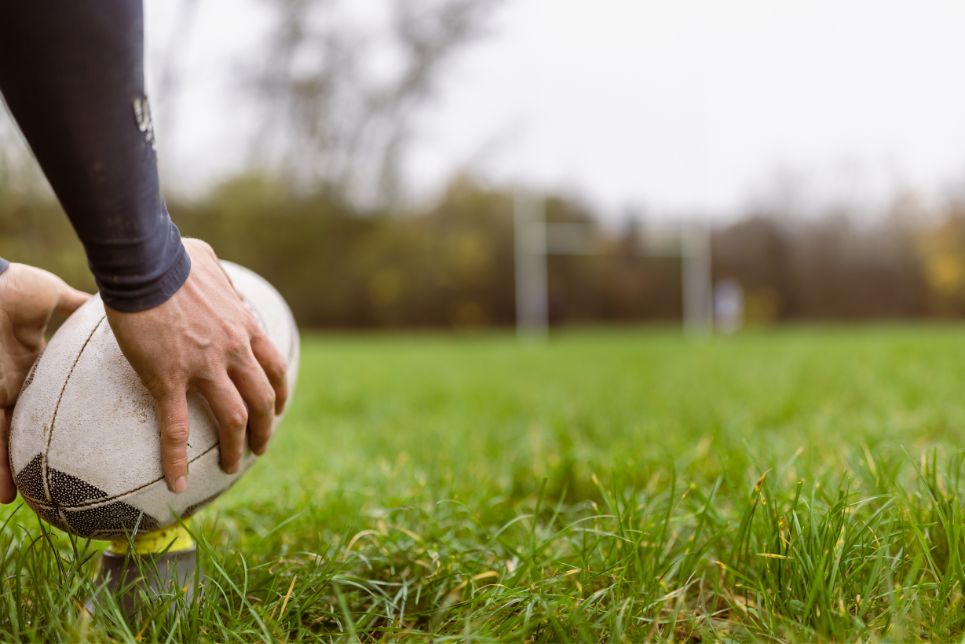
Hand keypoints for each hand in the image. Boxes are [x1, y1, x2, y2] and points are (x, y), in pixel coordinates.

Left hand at [0, 264, 90, 502]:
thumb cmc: (16, 287)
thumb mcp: (53, 298)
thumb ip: (76, 306)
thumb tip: (107, 305)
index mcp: (29, 363)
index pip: (46, 396)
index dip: (58, 416)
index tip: (76, 434)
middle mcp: (9, 384)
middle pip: (21, 428)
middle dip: (27, 454)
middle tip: (43, 482)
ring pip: (2, 444)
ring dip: (8, 474)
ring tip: (24, 504)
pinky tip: (4, 494)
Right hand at [105, 239, 288, 493]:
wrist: (145, 262)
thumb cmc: (173, 256)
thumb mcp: (211, 264)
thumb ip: (222, 282)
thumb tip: (223, 283)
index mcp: (243, 326)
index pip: (273, 367)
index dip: (279, 392)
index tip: (277, 409)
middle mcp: (233, 351)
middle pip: (261, 400)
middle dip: (265, 428)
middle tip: (260, 448)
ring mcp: (204, 367)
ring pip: (232, 419)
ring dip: (235, 448)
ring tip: (230, 467)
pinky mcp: (168, 378)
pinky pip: (175, 428)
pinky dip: (176, 459)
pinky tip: (176, 484)